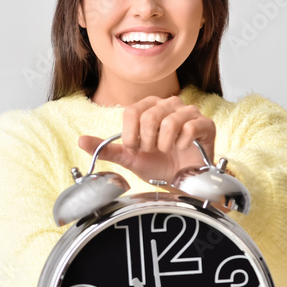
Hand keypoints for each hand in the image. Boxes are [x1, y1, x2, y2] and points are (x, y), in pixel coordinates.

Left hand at [79, 95, 215, 185]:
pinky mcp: (206, 124)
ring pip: (169, 121)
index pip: (132, 111)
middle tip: (152, 151)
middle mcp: (169, 104)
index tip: (134, 149)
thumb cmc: (158, 166)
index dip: (130, 134)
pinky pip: (190, 127)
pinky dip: (182, 143)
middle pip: (149, 115)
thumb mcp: (129, 158)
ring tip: (166, 151)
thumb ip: (106, 149)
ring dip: (164, 144)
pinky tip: (182, 149)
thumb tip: (81, 141)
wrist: (182, 182)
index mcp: (149, 107)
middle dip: (147, 141)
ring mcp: (189, 112)